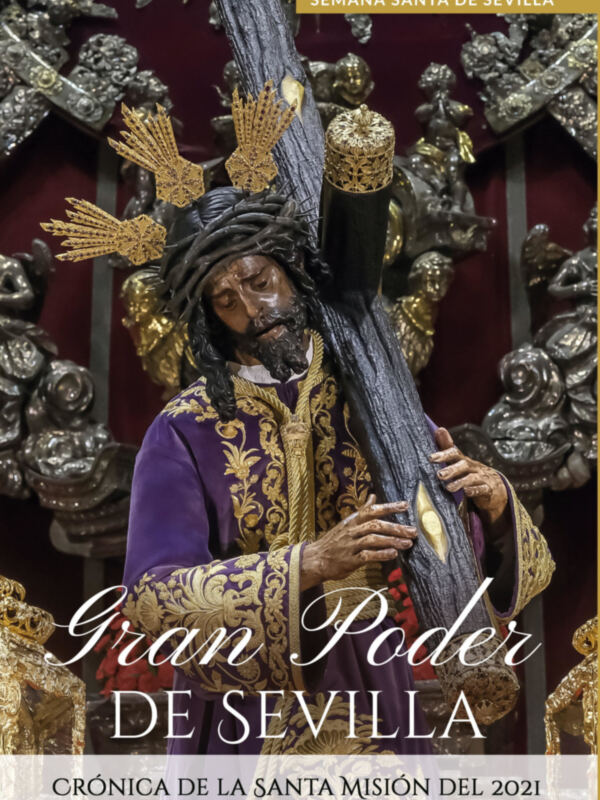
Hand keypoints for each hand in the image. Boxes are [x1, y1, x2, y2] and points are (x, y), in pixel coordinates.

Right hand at [300, 494, 416, 590]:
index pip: (372, 510)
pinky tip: (393, 554)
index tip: (405, 505)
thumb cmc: (335, 541)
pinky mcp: (350, 560)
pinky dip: (381, 554)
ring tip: (408, 543)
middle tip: (413, 531)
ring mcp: (350, 545)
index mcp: (353, 520)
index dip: (389, 507)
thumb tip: (373, 496)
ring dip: (392, 541)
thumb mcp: (347, 523)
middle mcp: (352, 531)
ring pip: (373, 539)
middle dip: (396, 527)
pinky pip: (367, 556)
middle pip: (376, 525)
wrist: (316, 559)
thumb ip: (362, 511)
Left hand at [430, 427, 507, 524]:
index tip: (431, 458)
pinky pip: (482, 489)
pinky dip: (475, 490)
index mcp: (463, 460)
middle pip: (464, 465)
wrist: (495, 486)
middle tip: (439, 475)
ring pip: (472, 478)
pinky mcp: (488, 489)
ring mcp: (481, 477)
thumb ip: (447, 448)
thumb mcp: (459, 461)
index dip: (443, 454)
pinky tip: (466, 492)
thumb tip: (439, 429)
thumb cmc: (471, 472)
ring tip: (449, 488)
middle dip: (451, 469)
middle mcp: (473, 467)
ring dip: (460, 482)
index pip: (454, 453)